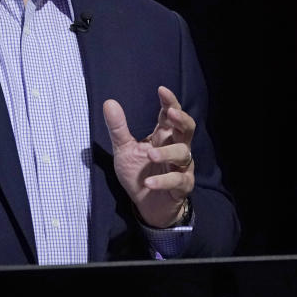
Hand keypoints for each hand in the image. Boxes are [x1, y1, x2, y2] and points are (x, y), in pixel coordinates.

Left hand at [103, 86, 194, 227]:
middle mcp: (176, 148)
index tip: (162, 90)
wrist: (147, 206)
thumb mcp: (124, 150)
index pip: (170, 115)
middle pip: (187, 128)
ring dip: (167, 153)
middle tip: (170, 113)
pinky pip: (178, 181)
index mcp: (163, 136)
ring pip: (183, 154)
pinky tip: (149, 183)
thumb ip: (118, 128)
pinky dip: (164, 181)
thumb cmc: (139, 174)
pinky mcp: (182, 186)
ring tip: (150, 155)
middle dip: (181, 119)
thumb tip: (108, 102)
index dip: (169, 102)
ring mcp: (181, 167)